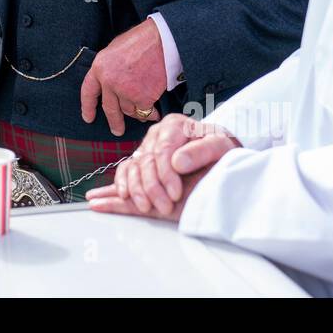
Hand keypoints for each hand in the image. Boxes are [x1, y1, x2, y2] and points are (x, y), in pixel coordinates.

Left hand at [79, 19, 166, 135]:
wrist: (161, 40)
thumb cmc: (141, 41)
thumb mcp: (115, 50)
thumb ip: (110, 68)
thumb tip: (111, 82)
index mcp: (100, 68)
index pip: (88, 91)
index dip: (88, 106)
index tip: (88, 118)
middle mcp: (109, 82)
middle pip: (109, 108)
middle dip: (114, 122)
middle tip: (117, 130)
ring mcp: (125, 92)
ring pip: (129, 110)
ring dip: (137, 113)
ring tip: (145, 111)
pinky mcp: (142, 98)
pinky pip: (145, 111)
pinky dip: (151, 113)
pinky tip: (155, 112)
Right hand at [85, 115, 240, 219]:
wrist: (222, 156)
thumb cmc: (222, 150)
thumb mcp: (220, 145)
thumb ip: (201, 151)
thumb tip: (177, 162)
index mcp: (174, 126)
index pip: (162, 151)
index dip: (166, 173)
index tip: (175, 192)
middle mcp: (156, 137)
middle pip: (145, 162)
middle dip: (153, 186)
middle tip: (165, 205)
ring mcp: (146, 150)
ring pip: (131, 169)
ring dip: (135, 190)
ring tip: (144, 206)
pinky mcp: (142, 165)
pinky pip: (124, 173)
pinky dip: (118, 186)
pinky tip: (109, 198)